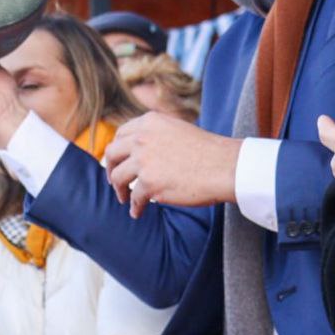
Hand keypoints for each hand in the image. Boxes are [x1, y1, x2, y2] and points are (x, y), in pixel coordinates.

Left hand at [105, 112, 241, 217]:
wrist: (224, 166)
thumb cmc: (208, 151)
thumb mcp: (177, 129)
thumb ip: (156, 135)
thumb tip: (139, 151)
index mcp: (149, 122)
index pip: (121, 134)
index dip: (118, 150)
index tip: (118, 161)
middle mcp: (142, 138)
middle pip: (112, 154)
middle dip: (110, 169)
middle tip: (114, 181)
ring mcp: (143, 160)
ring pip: (118, 177)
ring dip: (119, 190)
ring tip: (124, 199)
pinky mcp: (149, 183)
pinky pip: (134, 198)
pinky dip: (134, 207)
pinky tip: (137, 212)